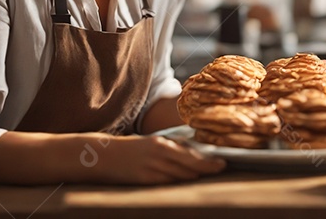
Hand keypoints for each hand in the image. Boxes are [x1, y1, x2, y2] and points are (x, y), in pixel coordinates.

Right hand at [95, 135, 225, 184]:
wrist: (103, 156)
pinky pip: (167, 183)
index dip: (208, 161)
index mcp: (161, 143)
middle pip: (189, 167)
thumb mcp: (152, 142)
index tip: (222, 162)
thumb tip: (193, 152)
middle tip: (221, 168)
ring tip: (207, 174)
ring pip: (180, 176)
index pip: (191, 154)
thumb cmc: (130, 148)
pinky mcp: (144, 181)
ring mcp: (151, 170)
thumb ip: (170, 147)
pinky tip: (186, 181)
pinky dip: (178, 182)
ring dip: (194, 176)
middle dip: (206, 169)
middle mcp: (158, 156)